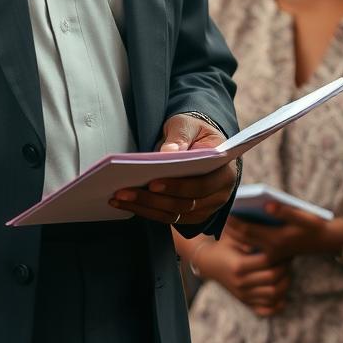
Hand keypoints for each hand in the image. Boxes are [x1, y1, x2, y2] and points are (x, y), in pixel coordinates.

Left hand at [109, 114, 236, 226]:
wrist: (199, 142)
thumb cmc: (194, 131)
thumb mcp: (187, 125)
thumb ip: (180, 137)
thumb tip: (168, 153)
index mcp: (225, 172)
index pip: (201, 185)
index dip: (177, 186)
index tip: (152, 183)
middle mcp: (219, 196)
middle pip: (185, 205)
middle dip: (153, 200)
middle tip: (124, 192)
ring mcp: (205, 208)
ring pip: (174, 215)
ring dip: (145, 208)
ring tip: (118, 198)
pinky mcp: (189, 214)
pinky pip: (167, 218)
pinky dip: (146, 212)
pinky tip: (125, 203)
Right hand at [194, 238, 290, 316]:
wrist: (208, 262)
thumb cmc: (223, 245)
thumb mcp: (232, 236)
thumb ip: (247, 236)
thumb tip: (264, 240)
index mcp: (238, 265)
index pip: (267, 262)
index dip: (279, 255)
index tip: (285, 249)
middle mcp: (241, 282)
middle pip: (272, 279)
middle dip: (285, 269)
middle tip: (289, 260)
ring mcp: (243, 295)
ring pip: (273, 296)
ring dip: (285, 285)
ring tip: (287, 273)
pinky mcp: (245, 302)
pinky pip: (265, 310)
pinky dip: (277, 306)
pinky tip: (282, 295)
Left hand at [226, 203, 342, 263]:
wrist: (327, 242)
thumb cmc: (315, 226)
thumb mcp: (304, 217)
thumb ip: (285, 210)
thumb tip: (267, 204)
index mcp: (276, 240)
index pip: (245, 231)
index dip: (232, 220)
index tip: (220, 209)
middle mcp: (271, 249)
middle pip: (242, 238)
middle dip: (229, 227)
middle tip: (217, 213)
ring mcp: (273, 254)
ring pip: (246, 244)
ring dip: (234, 233)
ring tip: (223, 219)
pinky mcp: (275, 254)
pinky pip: (253, 247)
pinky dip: (243, 238)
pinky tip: (238, 227)